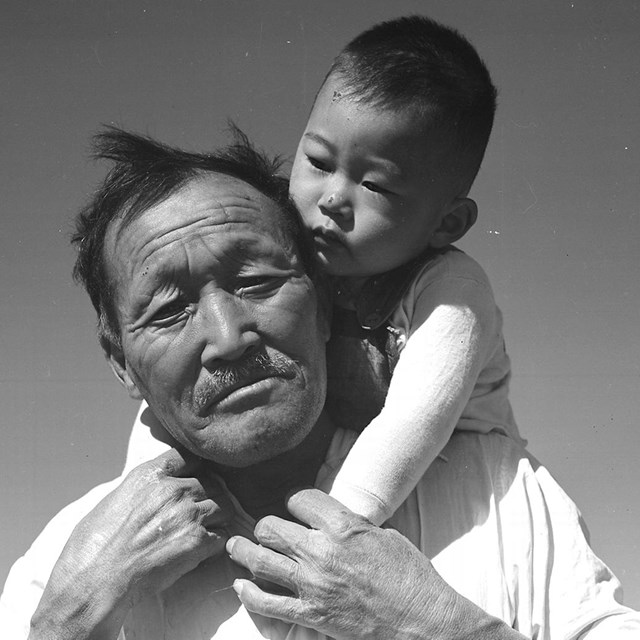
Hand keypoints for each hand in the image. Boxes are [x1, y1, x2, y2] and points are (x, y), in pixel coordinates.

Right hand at [29, 448, 233, 639]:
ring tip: (205, 530)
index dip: (197, 469)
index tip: (197, 479)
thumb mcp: (115, 498)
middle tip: (203, 511)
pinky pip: (221, 536)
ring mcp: (188, 514)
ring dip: (218, 519)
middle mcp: (173, 489)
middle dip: (211, 496)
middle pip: (213, 482)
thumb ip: (143, 487)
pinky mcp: (196, 541)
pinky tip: (201, 551)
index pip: (190, 456)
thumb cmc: (94, 546)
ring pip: (225, 507)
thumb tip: (156, 488)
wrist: (93, 581)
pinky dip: (215, 544)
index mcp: (151, 474)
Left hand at [227, 489, 522, 639]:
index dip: (296, 501)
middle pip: (274, 527)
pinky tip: (241, 586)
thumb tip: (335, 520)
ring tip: (235, 545)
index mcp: (343, 525)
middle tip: (265, 529)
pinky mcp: (312, 613)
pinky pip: (269, 603)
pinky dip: (250, 594)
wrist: (423, 620)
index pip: (301, 500)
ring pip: (263, 560)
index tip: (296, 506)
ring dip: (245, 551)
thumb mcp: (385, 536)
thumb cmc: (411, 575)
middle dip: (266, 525)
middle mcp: (323, 550)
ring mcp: (314, 583)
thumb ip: (353, 525)